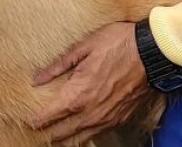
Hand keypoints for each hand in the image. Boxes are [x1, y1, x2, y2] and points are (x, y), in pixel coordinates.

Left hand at [31, 21, 148, 145]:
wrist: (151, 53)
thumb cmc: (118, 43)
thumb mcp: (84, 46)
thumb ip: (59, 64)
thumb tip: (37, 78)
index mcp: (78, 94)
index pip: (51, 116)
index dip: (38, 121)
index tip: (30, 121)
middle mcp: (90, 113)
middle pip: (62, 133)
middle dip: (49, 132)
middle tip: (41, 129)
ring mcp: (106, 119)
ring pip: (80, 139)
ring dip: (67, 137)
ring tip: (57, 134)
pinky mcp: (119, 119)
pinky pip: (97, 133)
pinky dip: (85, 134)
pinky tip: (81, 129)